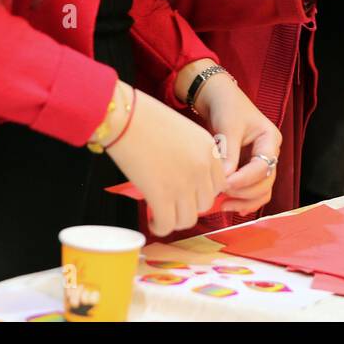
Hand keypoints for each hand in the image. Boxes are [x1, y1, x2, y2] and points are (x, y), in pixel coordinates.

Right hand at [105, 83, 226, 236]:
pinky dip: (160, 227)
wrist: (125, 116)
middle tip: (172, 204)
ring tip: (161, 214)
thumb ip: (193, 154)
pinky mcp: (161, 196)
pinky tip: (152, 221)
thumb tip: (187, 179)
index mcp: (209, 150)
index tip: (186, 193)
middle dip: (189, 207)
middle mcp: (201, 168)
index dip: (201, 192)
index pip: (219, 185)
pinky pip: (167, 225)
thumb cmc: (147, 118)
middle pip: (205, 204)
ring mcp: (183, 184)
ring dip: (175, 220)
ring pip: (188, 219)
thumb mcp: (184, 132)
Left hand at [189, 68, 281, 214]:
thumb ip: (229, 152)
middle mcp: (270, 153)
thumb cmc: (227, 107)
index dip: (245, 179)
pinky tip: (231, 208)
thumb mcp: (228, 126)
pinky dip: (244, 201)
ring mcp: (261, 162)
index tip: (225, 183)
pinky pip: (254, 191)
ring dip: (244, 200)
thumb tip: (226, 179)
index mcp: (270, 139)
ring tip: (222, 205)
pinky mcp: (250, 170)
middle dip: (244, 192)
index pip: (263, 166)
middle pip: (266, 182)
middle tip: (220, 192)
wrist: (219, 99)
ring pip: (262, 190)